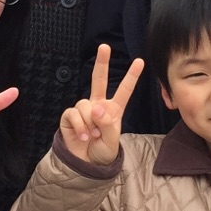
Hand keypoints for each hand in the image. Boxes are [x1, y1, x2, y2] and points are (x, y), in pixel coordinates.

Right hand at [59, 44, 144, 165]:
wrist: (85, 164)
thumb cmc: (102, 152)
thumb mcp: (112, 141)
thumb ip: (108, 124)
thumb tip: (96, 108)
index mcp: (113, 110)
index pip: (124, 90)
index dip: (131, 76)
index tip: (140, 61)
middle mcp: (98, 105)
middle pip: (98, 79)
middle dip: (101, 62)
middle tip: (104, 46)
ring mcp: (83, 110)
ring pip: (86, 105)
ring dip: (90, 123)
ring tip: (92, 136)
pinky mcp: (70, 116)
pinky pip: (74, 114)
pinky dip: (80, 127)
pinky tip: (83, 136)